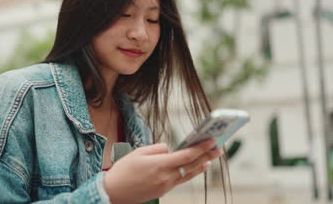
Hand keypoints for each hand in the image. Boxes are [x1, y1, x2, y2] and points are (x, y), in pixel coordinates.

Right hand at [103, 139, 222, 203]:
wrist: (113, 193)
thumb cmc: (123, 170)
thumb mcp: (138, 152)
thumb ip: (157, 149)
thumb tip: (169, 149)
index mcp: (160, 165)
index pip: (186, 155)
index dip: (201, 147)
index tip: (212, 140)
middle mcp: (166, 177)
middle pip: (192, 165)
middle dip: (207, 155)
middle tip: (219, 147)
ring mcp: (166, 185)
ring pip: (188, 174)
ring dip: (202, 165)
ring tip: (212, 157)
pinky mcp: (163, 190)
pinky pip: (181, 179)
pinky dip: (191, 172)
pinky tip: (196, 168)